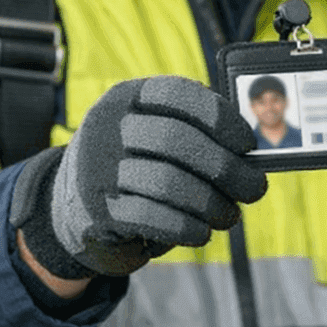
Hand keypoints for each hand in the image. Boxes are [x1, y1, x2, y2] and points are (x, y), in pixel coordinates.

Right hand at [10, 75, 267, 277]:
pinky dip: (188, 227)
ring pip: (168, 183)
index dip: (221, 119)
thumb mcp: (154, 135)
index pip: (179, 94)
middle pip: (178, 140)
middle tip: (255, 189)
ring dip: (212, 204)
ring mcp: (98, 169)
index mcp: (128, 98)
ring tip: (230, 215)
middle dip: (227, 168)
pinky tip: (202, 232)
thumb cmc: (136, 166)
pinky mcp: (98, 211)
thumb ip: (196, 134)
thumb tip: (251, 157)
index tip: (248, 144)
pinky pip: (153, 218)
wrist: (72, 209)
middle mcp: (109, 128)